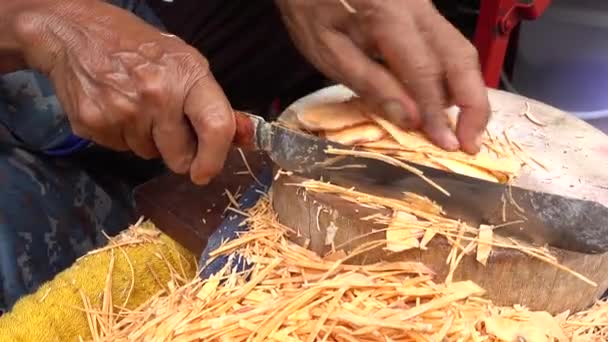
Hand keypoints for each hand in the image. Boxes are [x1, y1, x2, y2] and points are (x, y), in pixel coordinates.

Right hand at [14, 0, 233, 183]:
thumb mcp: (186, 64)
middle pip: (179, 157)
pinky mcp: (94, 125)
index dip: (215, 158)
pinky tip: (116, 107)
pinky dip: (121, 135)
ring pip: (148, 155)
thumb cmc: (139, 47)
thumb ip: (216, 104)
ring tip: (136, 105)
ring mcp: (122, 112)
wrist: (76, 34)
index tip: (206, 172)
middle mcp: (157, 96)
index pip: (216, 127)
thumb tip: (247, 137)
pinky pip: (120, 149)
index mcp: (187, 77)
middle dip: (178, 150)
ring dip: (147, 139)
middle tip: (166, 124)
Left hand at [275, 0, 489, 153]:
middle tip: (471, 143)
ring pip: (461, 51)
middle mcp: (419, 9)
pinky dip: (452, 77)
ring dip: (468, 92)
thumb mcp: (327, 51)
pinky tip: (443, 102)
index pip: (426, 72)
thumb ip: (370, 83)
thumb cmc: (309, 8)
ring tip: (462, 129)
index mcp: (389, 18)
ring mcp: (426, 6)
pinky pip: (447, 46)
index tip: (448, 145)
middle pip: (462, 57)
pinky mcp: (424, 10)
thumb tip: (410, 119)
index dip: (438, 113)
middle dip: (474, 105)